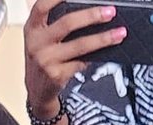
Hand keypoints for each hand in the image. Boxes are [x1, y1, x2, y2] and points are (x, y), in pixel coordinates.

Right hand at [25, 0, 121, 116]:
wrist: (37, 89)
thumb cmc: (44, 57)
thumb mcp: (43, 37)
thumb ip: (57, 23)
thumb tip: (91, 11)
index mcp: (32, 27)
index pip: (42, 5)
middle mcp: (36, 42)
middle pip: (67, 23)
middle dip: (92, 15)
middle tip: (110, 11)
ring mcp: (46, 60)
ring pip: (80, 45)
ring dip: (103, 38)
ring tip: (119, 33)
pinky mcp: (57, 75)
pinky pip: (82, 62)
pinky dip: (95, 56)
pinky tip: (106, 52)